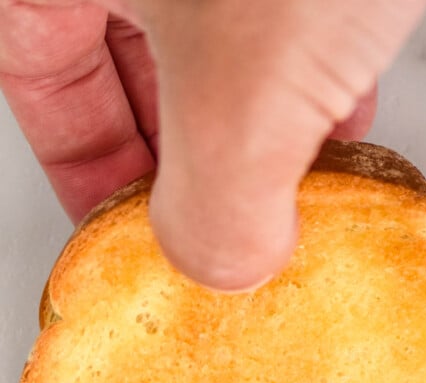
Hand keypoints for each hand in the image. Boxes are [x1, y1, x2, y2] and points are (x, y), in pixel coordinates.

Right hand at [0, 0, 425, 288]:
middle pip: (117, 54)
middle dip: (176, 154)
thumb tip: (219, 265)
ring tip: (287, 191)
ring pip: (205, 30)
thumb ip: (213, 209)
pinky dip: (302, 65)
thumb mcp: (240, 95)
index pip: (37, 75)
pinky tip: (340, 118)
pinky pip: (273, 2)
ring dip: (251, 118)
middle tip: (218, 224)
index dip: (81, 169)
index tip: (126, 236)